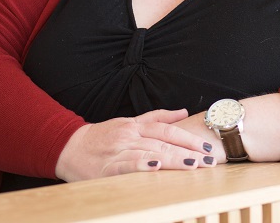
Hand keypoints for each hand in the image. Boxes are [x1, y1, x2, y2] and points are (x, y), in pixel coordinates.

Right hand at [55, 108, 215, 181]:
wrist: (69, 146)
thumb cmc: (102, 136)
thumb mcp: (129, 122)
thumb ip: (156, 117)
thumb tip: (182, 111)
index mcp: (136, 126)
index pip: (167, 130)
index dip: (188, 137)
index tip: (208, 146)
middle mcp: (130, 135)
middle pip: (164, 142)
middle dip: (189, 151)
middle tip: (210, 159)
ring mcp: (118, 149)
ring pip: (150, 152)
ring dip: (172, 158)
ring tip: (192, 165)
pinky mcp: (107, 166)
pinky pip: (126, 164)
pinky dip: (141, 165)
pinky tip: (155, 167)